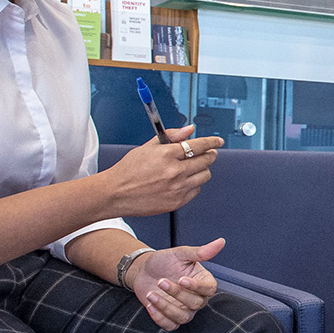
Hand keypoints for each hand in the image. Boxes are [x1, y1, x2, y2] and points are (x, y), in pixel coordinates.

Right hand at [97, 125, 221, 215]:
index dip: (212, 142)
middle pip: (206, 160)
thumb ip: (171, 136)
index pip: (199, 145)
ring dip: (203, 169)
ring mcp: (177, 188)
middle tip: (209, 153)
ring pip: (204, 176)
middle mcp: (174, 171)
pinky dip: (194, 184)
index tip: (218, 141)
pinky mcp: (176, 202)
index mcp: (167, 154)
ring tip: (194, 167)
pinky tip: (185, 180)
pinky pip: (196, 190)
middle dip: (210, 154)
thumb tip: (190, 129)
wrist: (115, 194)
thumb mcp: (147, 147)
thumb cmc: (128, 170)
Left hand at [129, 238, 221, 330]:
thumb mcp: (180, 254)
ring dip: (166, 307)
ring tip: (151, 293)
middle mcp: (196, 297)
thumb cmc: (164, 261)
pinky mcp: (170, 318)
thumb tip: (221, 241)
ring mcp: (183, 309)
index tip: (182, 279)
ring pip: (183, 317)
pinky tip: (150, 304)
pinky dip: (159, 318)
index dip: (197, 287)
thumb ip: (200, 252)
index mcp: (202, 281)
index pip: (209, 289)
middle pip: (195, 304)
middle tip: (161, 281)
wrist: (143, 271)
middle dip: (177, 294)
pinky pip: (170, 325)